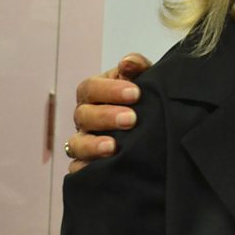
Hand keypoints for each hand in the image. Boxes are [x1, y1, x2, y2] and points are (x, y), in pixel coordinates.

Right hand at [65, 53, 151, 172]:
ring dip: (93, 145)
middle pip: (83, 115)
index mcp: (95, 94)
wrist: (158, 126)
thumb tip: (127, 63)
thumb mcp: (145, 80)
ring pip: (76, 145)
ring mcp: (84, 143)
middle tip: (131, 119)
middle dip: (106, 116)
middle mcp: (85, 118)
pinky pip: (78, 171)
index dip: (110, 89)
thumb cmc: (144, 99)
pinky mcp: (88, 167)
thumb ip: (138, 67)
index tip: (136, 93)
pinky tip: (101, 169)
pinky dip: (86, 170)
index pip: (90, 88)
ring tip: (113, 147)